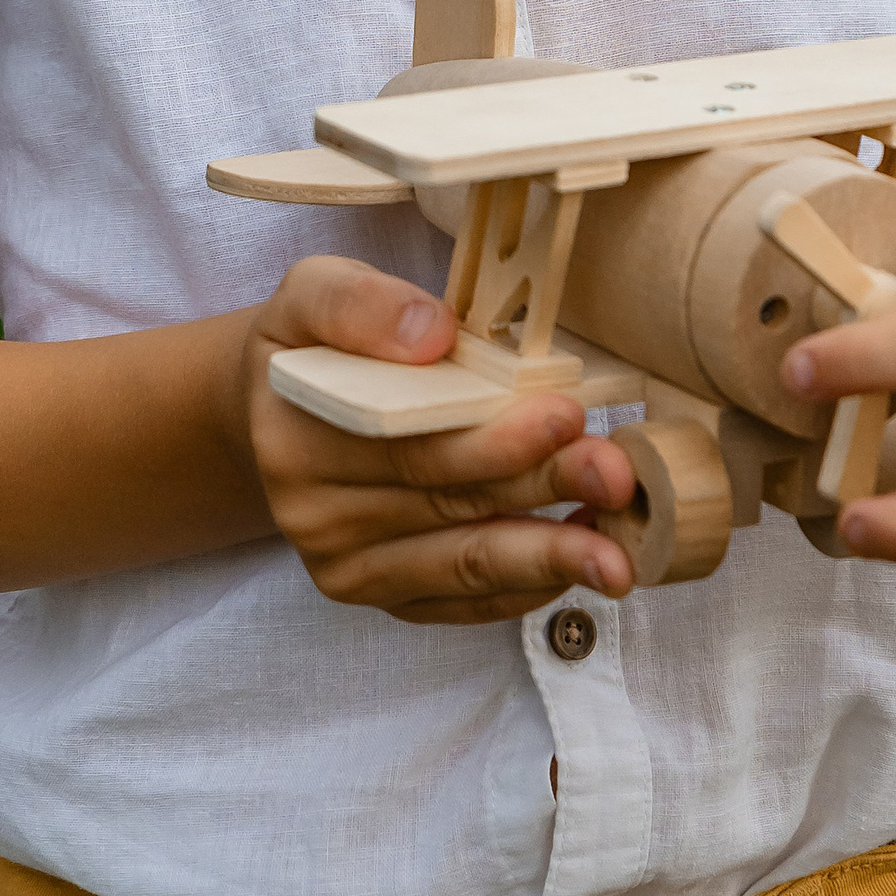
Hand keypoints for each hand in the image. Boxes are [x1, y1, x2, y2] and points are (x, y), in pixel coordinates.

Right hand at [243, 257, 637, 624]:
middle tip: (615, 475)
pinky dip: (525, 586)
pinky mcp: (382, 597)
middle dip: (542, 488)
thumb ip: (360, 304)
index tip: (565, 416)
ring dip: (548, 557)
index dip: (491, 436)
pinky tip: (577, 561)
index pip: (407, 443)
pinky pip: (462, 601)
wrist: (277, 412)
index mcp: (295, 433)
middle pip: (448, 503)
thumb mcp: (313, 294)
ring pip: (463, 564)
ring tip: (618, 553)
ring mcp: (346, 566)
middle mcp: (313, 515)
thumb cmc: (314, 346)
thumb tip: (430, 334)